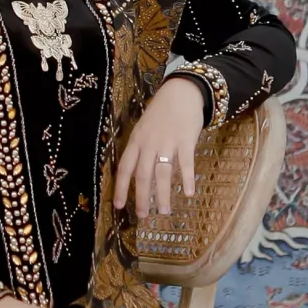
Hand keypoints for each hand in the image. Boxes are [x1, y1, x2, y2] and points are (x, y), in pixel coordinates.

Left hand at [114, 75, 206, 219]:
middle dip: (142, 197)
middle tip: (143, 215)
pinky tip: (189, 194)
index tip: (119, 206)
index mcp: (136, 141)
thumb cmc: (161, 113)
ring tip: (164, 211)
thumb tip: (137, 174)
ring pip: (162, 173)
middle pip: (142, 175)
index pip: (124, 168)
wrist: (181, 92)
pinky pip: (186, 163)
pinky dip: (188, 179)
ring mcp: (167, 142)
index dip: (121, 188)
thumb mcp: (144, 128)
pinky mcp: (185, 140)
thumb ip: (141, 149)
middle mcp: (149, 143)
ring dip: (163, 194)